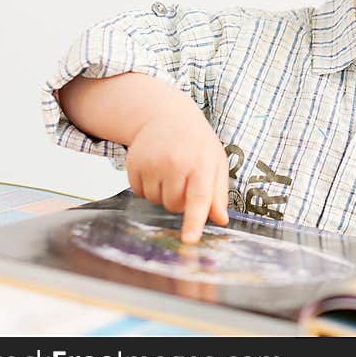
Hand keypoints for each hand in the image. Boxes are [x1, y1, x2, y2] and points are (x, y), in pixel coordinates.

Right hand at [125, 108, 229, 243]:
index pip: (199, 198)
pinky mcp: (134, 163)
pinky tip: (156, 169)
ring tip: (171, 170)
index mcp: (202, 164)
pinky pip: (139, 192)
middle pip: (174, 205)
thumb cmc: (197, 143)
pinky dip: (147, 187)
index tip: (189, 240)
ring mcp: (153, 162)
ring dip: (163, 193)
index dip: (194, 221)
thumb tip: (221, 220)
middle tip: (185, 177)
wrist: (168, 116)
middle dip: (180, 200)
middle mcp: (176, 162)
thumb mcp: (217, 163)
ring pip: (155, 201)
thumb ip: (219, 193)